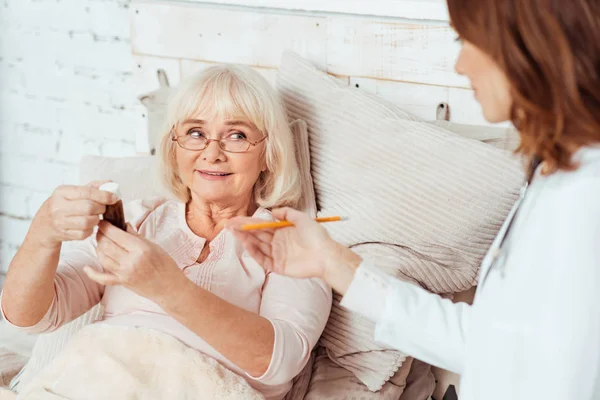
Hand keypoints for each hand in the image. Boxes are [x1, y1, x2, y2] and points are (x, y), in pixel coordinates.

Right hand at [31, 181, 117, 248]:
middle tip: (102, 208)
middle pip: (89, 208)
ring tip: (94, 216)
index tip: (114, 198)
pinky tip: (87, 225)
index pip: (87, 192)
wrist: (44, 225)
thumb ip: (93, 187)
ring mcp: (60, 222)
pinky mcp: (64, 234)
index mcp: (62, 192)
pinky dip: (90, 230)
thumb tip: (111, 184)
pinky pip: (85, 233)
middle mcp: (58, 206)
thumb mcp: (74, 192)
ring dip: (96, 220)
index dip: (104, 195)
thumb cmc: (64, 205)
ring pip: (88, 222)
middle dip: (101, 208)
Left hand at [84, 221, 184, 303]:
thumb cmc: (166, 265)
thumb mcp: (154, 246)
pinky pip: (103, 278)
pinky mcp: (122, 282)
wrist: (170, 287)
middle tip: (100, 230)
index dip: (106, 226)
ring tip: (100, 242)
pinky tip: (86, 267)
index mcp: (140, 249)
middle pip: (106, 245)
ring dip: (98, 248)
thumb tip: (124, 225)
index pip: (116, 234)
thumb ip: (136, 236)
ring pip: (102, 258)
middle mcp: (131, 261)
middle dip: (100, 235)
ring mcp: (125, 273)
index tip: (102, 221)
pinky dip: (93, 273)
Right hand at [227, 207, 359, 280]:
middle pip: (257, 235)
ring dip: (246, 239)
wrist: (326, 255)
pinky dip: (254, 252)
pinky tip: (246, 244)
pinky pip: (263, 259)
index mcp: (282, 231)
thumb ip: (287, 213)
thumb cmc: (317, 236)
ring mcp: (277, 255)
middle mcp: (278, 242)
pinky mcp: (278, 266)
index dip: (248, 222)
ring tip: (234, 233)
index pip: (262, 226)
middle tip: (228, 225)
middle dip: (242, 230)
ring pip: (258, 246)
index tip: (235, 219)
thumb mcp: (302, 218)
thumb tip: (271, 212)